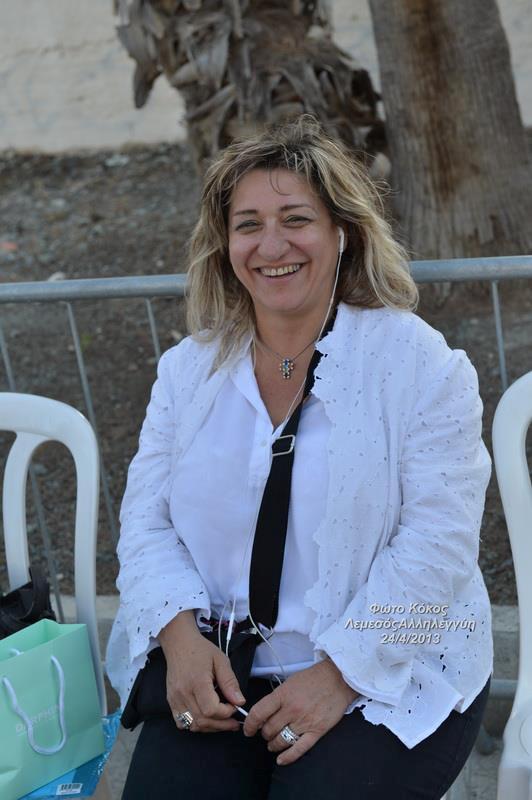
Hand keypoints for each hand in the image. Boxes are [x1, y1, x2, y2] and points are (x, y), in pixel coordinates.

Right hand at [159, 611, 245, 732]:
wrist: (179, 643)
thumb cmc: (201, 650)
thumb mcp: (221, 660)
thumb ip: (230, 682)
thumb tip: (239, 702)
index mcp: (197, 682)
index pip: (211, 710)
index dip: (226, 713)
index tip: (234, 706)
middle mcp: (183, 693)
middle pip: (203, 721)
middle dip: (221, 725)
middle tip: (234, 723)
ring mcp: (175, 699)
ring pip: (193, 725)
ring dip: (210, 727)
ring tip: (223, 722)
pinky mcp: (171, 702)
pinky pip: (182, 723)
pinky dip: (195, 725)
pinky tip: (205, 719)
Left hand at [242, 657, 358, 764]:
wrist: (338, 679)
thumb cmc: (313, 678)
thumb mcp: (290, 682)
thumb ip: (277, 698)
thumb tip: (264, 713)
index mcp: (283, 695)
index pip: (259, 713)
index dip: (249, 724)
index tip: (248, 729)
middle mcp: (292, 709)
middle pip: (269, 729)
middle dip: (264, 733)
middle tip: (266, 732)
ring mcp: (304, 722)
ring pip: (281, 741)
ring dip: (273, 744)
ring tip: (273, 743)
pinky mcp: (317, 731)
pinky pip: (299, 749)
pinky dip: (288, 757)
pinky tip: (281, 759)